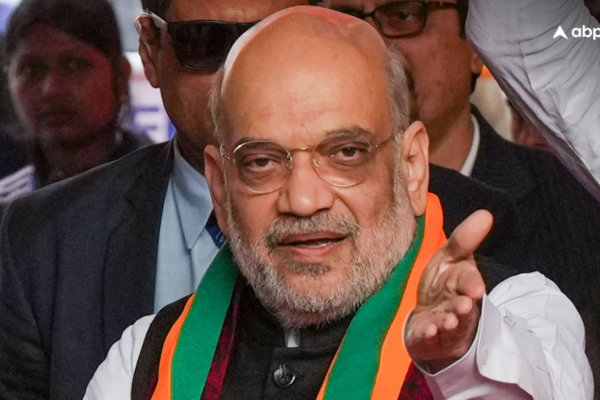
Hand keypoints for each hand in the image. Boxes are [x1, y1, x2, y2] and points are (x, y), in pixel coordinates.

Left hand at [405, 210, 492, 372]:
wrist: (431, 318)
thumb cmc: (443, 285)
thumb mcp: (451, 258)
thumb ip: (465, 239)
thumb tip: (486, 214)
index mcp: (463, 284)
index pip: (469, 282)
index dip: (472, 285)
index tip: (476, 288)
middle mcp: (457, 306)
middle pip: (462, 307)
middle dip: (464, 307)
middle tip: (464, 305)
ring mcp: (444, 324)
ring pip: (449, 324)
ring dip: (449, 322)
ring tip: (446, 321)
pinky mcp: (427, 337)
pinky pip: (428, 337)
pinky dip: (428, 335)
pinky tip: (427, 331)